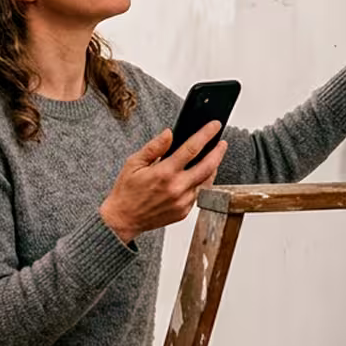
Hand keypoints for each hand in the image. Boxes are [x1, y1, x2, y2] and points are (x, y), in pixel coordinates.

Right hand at [100, 122, 227, 242]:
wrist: (123, 220)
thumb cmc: (126, 192)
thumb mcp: (134, 163)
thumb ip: (154, 147)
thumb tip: (169, 133)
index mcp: (164, 173)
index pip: (192, 148)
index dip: (206, 135)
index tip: (214, 126)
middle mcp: (176, 188)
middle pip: (208, 166)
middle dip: (218, 152)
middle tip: (222, 143)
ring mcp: (182, 202)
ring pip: (206, 182)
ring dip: (212, 168)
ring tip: (212, 158)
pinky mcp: (184, 212)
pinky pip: (199, 195)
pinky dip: (201, 183)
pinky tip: (198, 176)